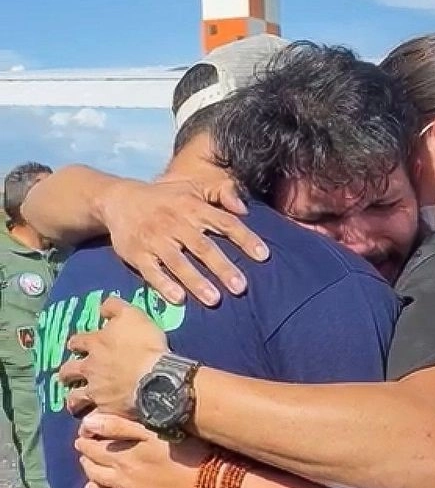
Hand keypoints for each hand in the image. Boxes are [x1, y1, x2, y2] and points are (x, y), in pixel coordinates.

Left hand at [59, 297, 168, 417]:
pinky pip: (93, 420)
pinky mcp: (106, 410)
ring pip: (75, 397)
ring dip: (73, 400)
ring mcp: (96, 391)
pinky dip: (89, 424)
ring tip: (74, 404)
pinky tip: (90, 427)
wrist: (157, 377)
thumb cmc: (146, 344)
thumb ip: (114, 307)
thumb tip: (102, 305)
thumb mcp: (133, 315)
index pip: (78, 341)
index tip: (78, 345)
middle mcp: (90, 368)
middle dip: (67, 373)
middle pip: (69, 371)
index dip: (77, 343)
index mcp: (96, 344)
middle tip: (68, 376)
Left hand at [76, 413, 207, 487]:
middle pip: (95, 473)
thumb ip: (119, 425)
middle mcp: (121, 482)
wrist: (210, 484)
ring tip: (90, 485)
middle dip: (87, 464)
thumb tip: (87, 423)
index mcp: (122, 459)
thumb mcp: (154, 430)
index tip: (81, 437)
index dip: (84, 442)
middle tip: (85, 458)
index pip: (92, 449)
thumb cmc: (186, 451)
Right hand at [101, 175, 267, 305]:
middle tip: (241, 287)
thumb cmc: (166, 198)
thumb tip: (244, 208)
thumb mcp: (192, 188)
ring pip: (178, 262)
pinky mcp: (136, 253)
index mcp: (193, 207)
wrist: (118, 200)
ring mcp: (155, 239)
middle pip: (203, 247)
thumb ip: (221, 194)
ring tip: (214, 299)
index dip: (245, 238)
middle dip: (223, 267)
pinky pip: (150, 271)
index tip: (263, 256)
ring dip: (196, 281)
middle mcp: (175, 223)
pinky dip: (163, 285)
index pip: (224, 223)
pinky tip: (178, 299)